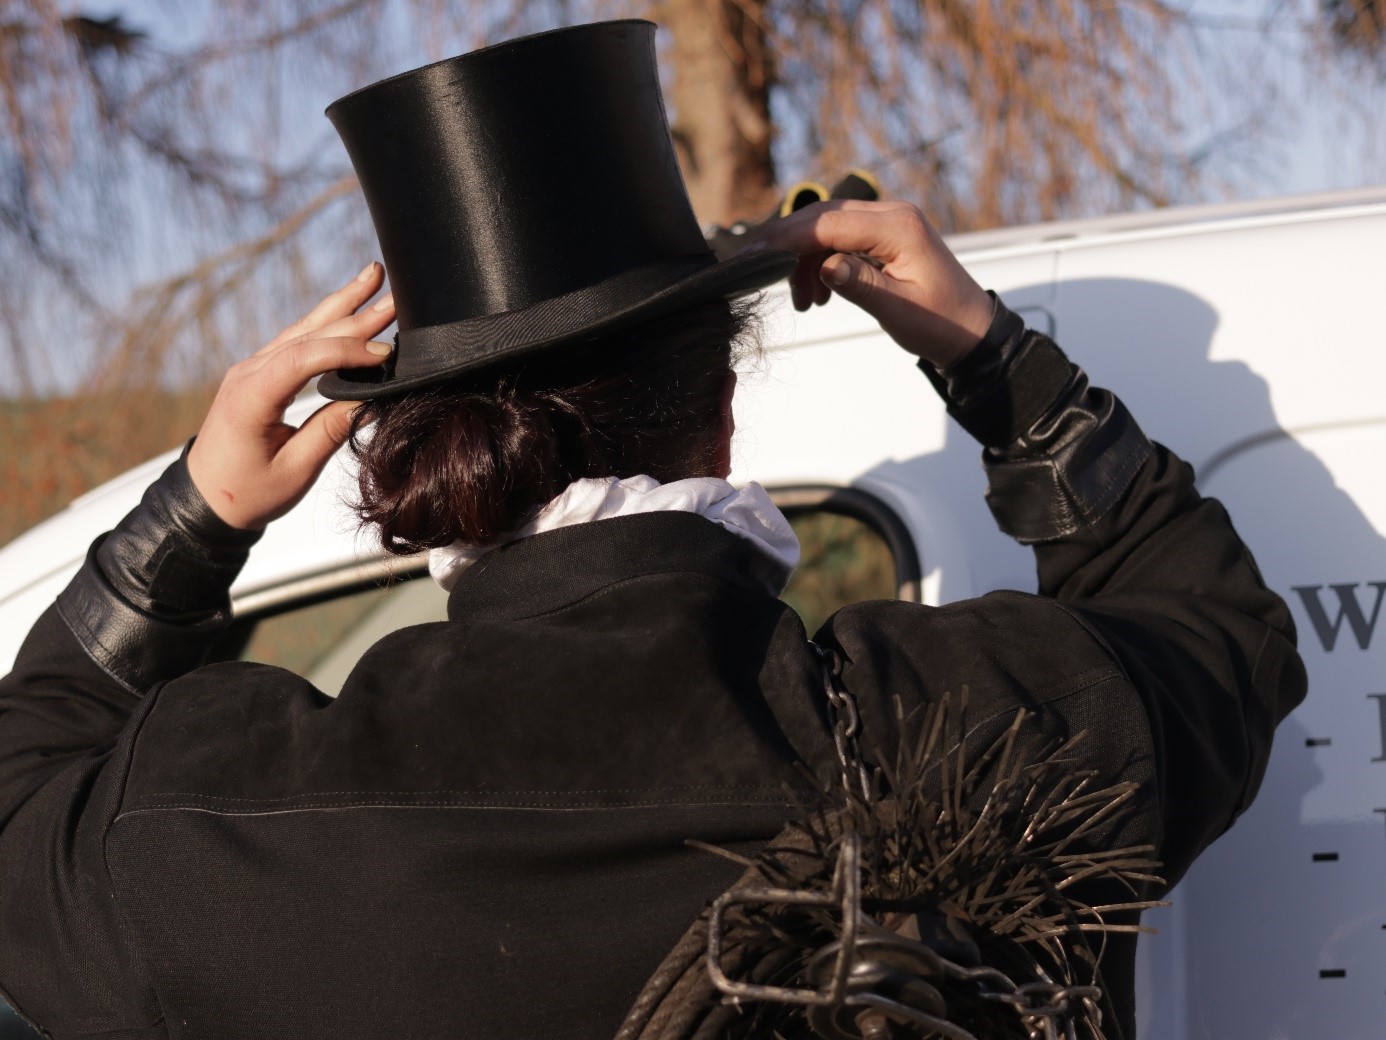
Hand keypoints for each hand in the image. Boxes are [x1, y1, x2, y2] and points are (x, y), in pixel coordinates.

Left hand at [186, 262, 395, 529]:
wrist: (204, 500)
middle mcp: (249, 373)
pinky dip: (327, 323)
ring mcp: (252, 369)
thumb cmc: (247, 492)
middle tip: (394, 295)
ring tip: (372, 276)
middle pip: (308, 334)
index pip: (304, 359)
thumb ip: (331, 431)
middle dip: (354, 313)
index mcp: (252, 397)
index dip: (347, 352)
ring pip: (303, 329)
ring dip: (341, 304)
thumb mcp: (294, 470)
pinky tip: (348, 307)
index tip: (386, 355)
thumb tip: (369, 399)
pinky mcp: (260, 373)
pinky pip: (297, 340)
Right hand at [744, 200, 993, 369]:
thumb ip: (860, 284)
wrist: (971, 330)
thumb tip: (824, 266)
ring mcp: (889, 222)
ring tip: (803, 301)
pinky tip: (818, 292)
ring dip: (805, 259)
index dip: (787, 238)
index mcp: (898, 227)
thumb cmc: (941, 323)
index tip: (755, 255)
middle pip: (824, 216)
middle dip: (788, 243)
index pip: (829, 223)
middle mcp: (892, 214)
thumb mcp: (899, 309)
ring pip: (828, 227)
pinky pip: (841, 238)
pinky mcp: (885, 235)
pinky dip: (822, 261)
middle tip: (759, 271)